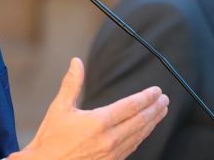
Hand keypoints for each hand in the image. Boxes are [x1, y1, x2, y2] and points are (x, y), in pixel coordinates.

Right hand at [9, 57, 168, 159]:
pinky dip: (141, 136)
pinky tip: (145, 130)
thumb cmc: (50, 140)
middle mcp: (109, 139)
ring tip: (161, 112)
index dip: (146, 97)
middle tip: (164, 100)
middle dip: (155, 108)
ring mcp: (112, 154)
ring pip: (139, 135)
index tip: (156, 90)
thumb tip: (76, 62)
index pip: (131, 106)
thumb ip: (71, 84)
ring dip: (152, 122)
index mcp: (99, 122)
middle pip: (140, 120)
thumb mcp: (59, 109)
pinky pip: (132, 147)